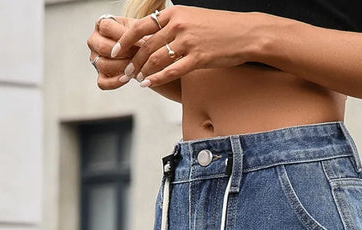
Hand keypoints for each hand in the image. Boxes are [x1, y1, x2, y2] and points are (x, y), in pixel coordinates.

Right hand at [87, 14, 149, 89]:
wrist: (141, 53)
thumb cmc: (138, 38)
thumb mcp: (138, 30)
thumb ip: (137, 33)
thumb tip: (145, 43)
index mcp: (101, 24)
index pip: (107, 27)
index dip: (124, 36)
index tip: (142, 43)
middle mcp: (94, 41)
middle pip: (103, 47)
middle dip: (124, 53)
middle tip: (139, 56)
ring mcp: (95, 59)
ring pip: (102, 64)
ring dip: (121, 67)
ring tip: (135, 67)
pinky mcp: (100, 75)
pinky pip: (102, 82)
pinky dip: (115, 82)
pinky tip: (127, 79)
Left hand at [108, 5, 256, 88]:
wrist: (246, 34)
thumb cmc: (220, 28)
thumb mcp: (193, 18)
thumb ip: (174, 25)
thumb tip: (156, 35)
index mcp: (175, 13)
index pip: (141, 26)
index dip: (125, 40)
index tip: (115, 50)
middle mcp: (179, 25)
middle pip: (145, 45)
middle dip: (132, 60)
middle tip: (125, 71)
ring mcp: (188, 41)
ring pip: (156, 58)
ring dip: (143, 71)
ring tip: (137, 79)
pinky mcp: (198, 58)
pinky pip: (172, 70)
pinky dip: (157, 78)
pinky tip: (149, 83)